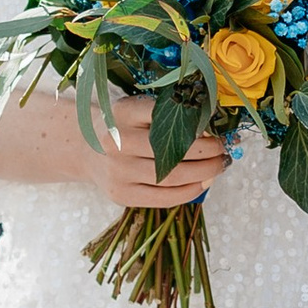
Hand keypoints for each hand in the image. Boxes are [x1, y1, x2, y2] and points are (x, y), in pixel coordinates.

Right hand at [87, 94, 231, 212]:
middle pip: (174, 150)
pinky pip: (164, 198)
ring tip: (218, 166)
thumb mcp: (136, 109)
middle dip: (208, 152)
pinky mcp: (121, 194)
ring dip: (204, 173)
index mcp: (124, 113)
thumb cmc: (122, 126)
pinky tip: (203, 183)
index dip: (198, 124)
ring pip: (172, 176)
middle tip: (223, 149)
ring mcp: (118, 171)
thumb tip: (211, 130)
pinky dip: (190, 191)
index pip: (167, 115)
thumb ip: (166, 113)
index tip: (215, 127)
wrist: (85, 149)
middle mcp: (117, 142)